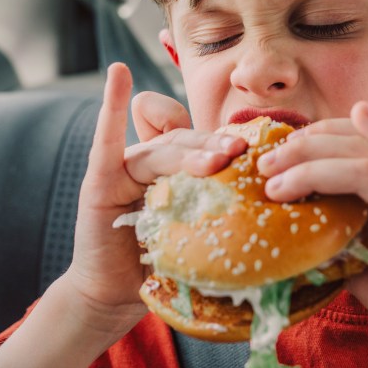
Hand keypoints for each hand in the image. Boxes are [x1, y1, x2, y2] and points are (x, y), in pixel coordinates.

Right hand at [0, 64, 246, 367]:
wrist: (116, 294)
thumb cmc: (161, 264)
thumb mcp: (197, 235)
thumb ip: (219, 209)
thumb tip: (267, 202)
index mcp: (179, 171)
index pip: (203, 140)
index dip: (224, 136)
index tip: (251, 145)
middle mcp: (153, 162)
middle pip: (187, 143)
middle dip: (214, 146)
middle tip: (241, 151)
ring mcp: (125, 168)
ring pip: (162, 151)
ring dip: (189, 153)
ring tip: (216, 161)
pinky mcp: (101, 181)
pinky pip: (108, 141)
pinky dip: (112, 107)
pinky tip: (119, 73)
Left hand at [259, 103, 367, 367]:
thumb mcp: (361, 261)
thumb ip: (337, 236)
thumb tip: (292, 226)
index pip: (362, 148)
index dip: (322, 140)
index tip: (282, 152)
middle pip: (358, 146)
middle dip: (307, 147)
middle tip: (267, 163)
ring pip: (366, 158)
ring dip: (315, 160)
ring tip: (275, 175)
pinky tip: (361, 113)